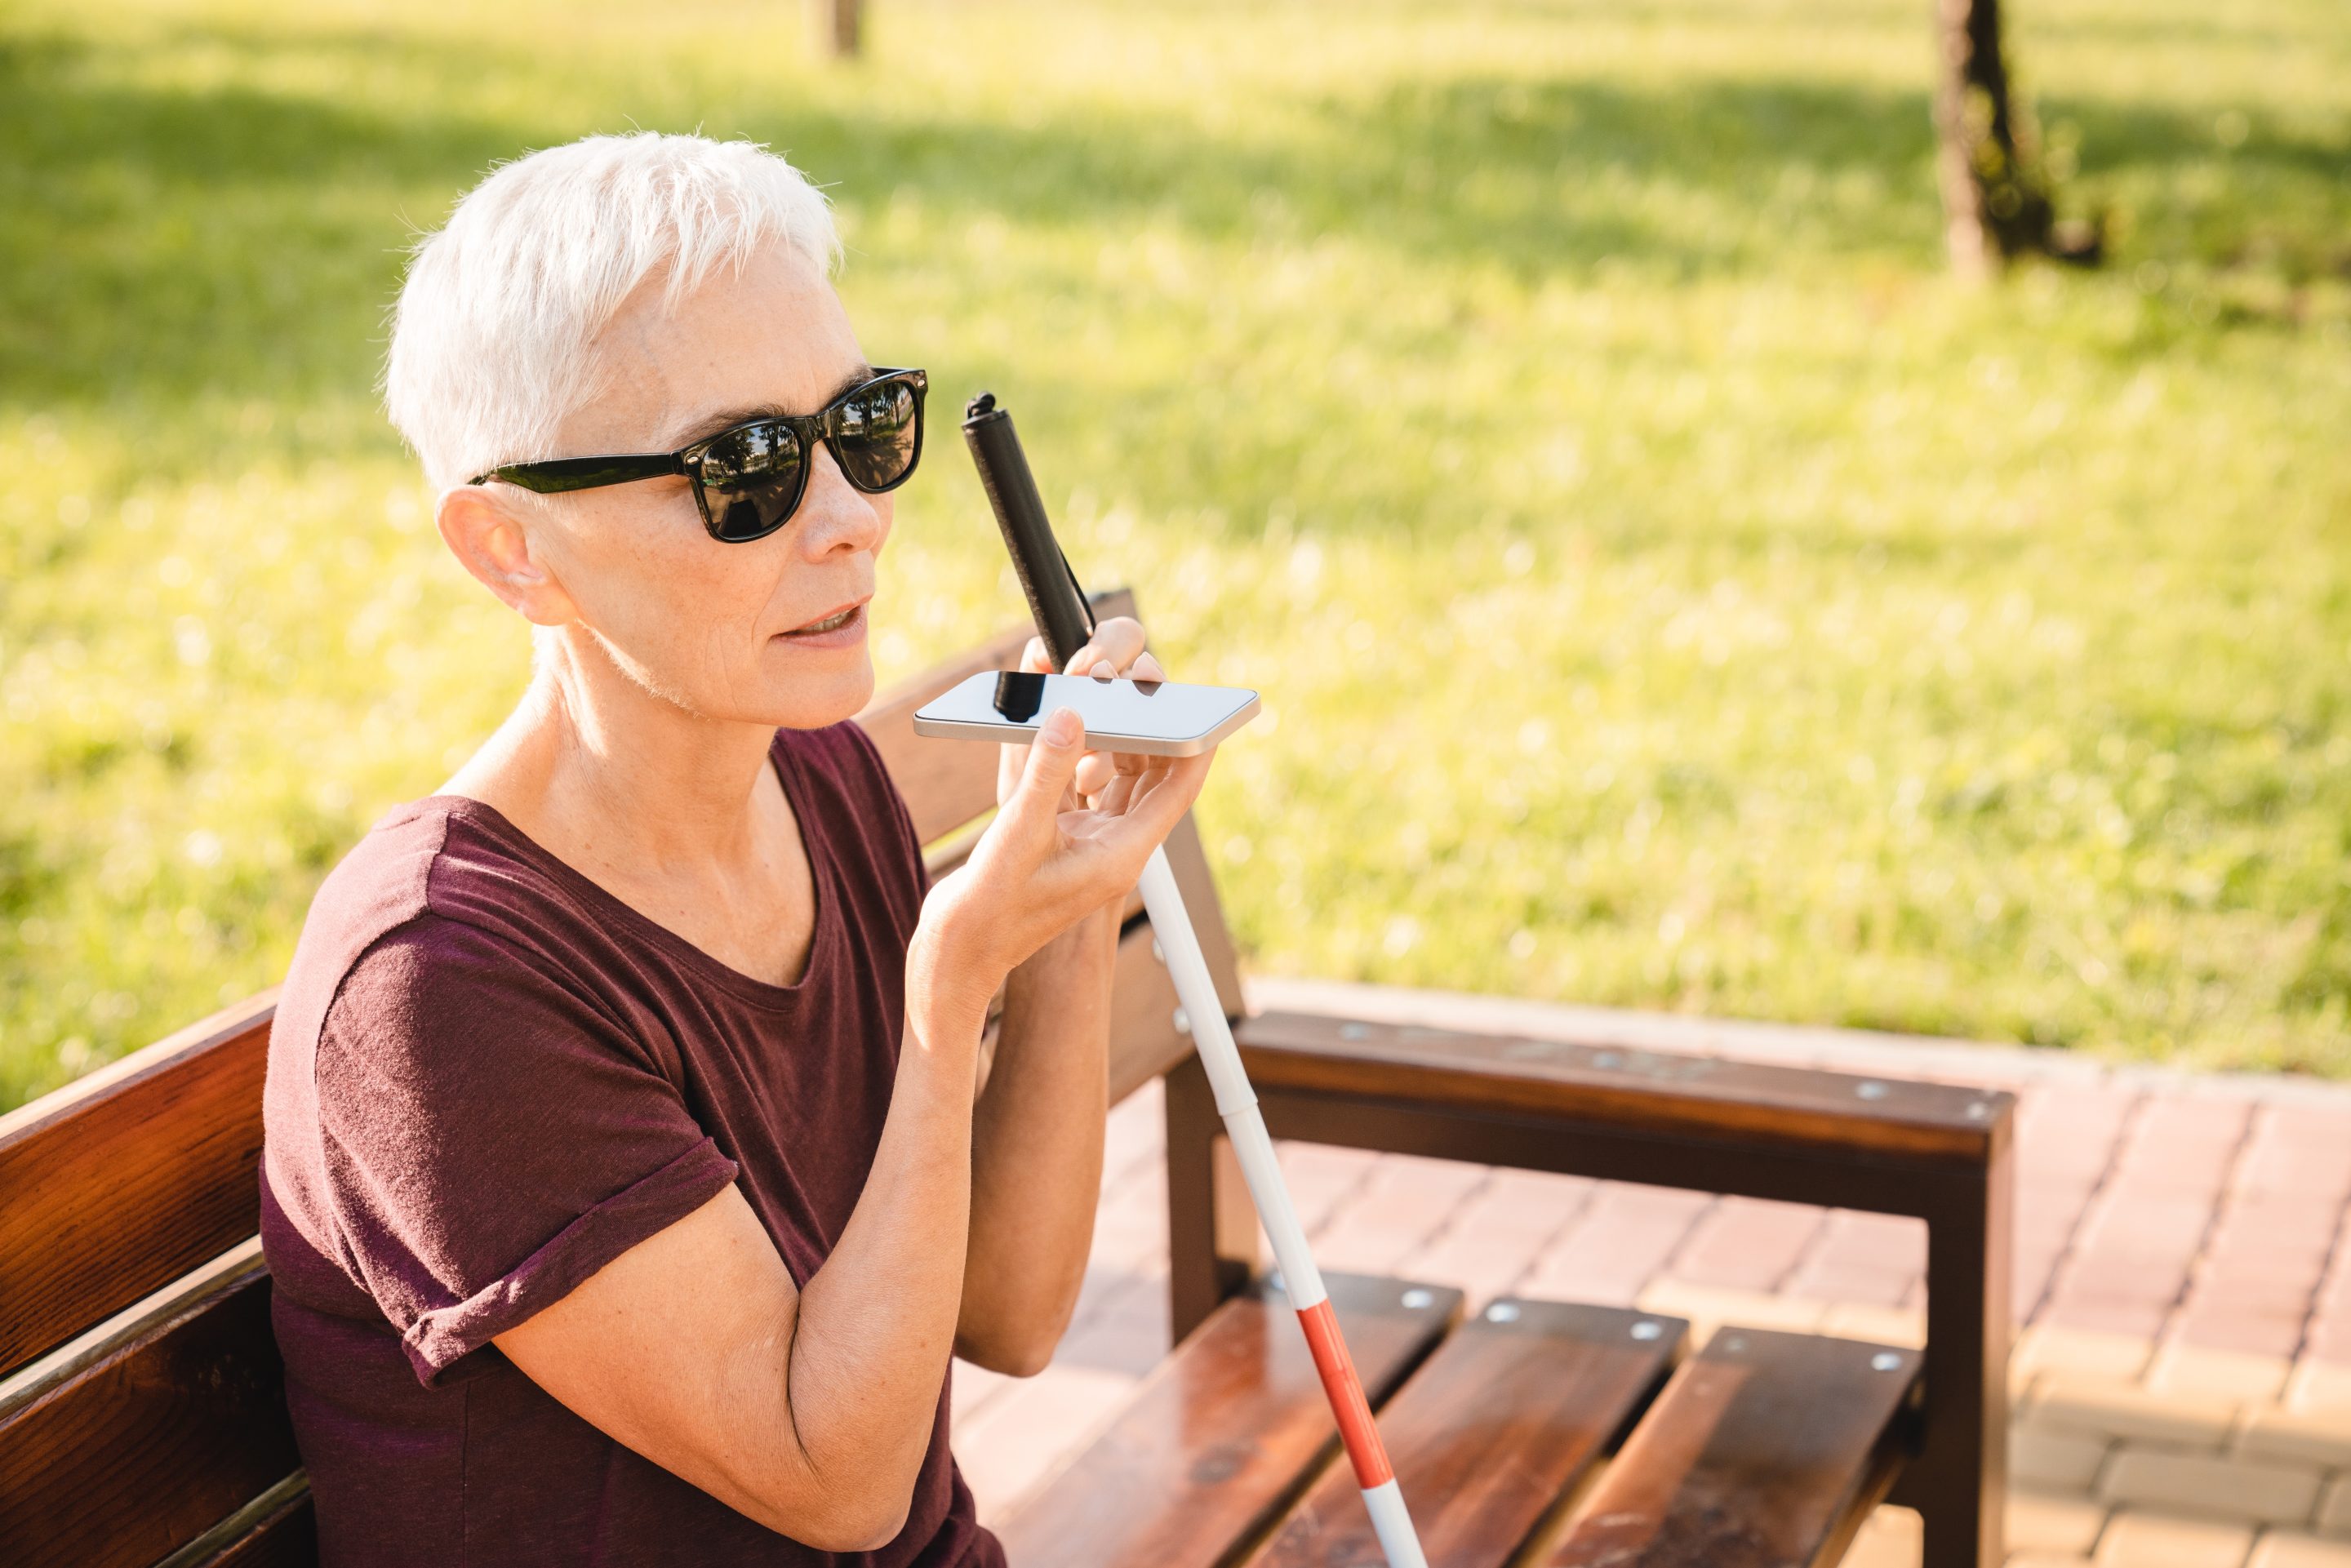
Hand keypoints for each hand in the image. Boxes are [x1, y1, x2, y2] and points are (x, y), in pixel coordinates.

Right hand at [922, 629, 1211, 995]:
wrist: (955, 953)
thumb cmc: (988, 912)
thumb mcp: (1018, 835)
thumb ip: (1046, 773)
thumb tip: (1072, 714)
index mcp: (1120, 853)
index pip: (1177, 789)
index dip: (1195, 741)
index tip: (1201, 701)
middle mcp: (1112, 843)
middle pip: (1151, 771)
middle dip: (1145, 721)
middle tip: (1129, 678)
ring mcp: (1087, 837)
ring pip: (1117, 769)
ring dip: (1110, 727)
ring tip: (1092, 684)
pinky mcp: (1058, 831)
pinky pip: (1080, 777)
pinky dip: (1074, 744)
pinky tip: (1058, 711)